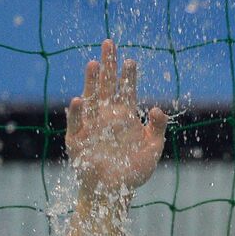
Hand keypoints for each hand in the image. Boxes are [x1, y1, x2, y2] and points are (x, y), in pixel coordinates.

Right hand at [67, 39, 169, 192]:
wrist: (113, 192)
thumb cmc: (133, 171)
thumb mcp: (152, 150)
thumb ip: (158, 129)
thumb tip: (156, 108)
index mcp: (124, 117)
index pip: (126, 90)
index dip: (128, 75)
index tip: (130, 59)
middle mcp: (106, 117)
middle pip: (106, 86)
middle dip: (108, 65)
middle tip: (108, 43)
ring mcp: (90, 126)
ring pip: (91, 99)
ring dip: (92, 82)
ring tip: (94, 64)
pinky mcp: (77, 141)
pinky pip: (76, 124)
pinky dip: (77, 113)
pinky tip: (80, 100)